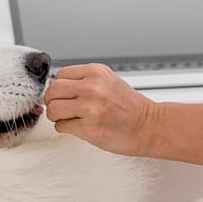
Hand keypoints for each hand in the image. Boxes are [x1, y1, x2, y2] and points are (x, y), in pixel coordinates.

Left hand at [43, 63, 160, 156]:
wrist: (149, 126)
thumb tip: (59, 86)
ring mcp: (90, 108)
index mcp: (96, 72)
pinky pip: (61, 126)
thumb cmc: (130, 107)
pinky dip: (66, 128)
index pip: (60, 75)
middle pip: (52, 91)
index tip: (65, 95)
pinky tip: (79, 127)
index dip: (60, 87)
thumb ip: (85, 80)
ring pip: (53, 109)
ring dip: (57, 116)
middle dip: (54, 101)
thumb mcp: (109, 81)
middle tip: (62, 107)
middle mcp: (92, 87)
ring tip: (70, 118)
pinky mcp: (88, 129)